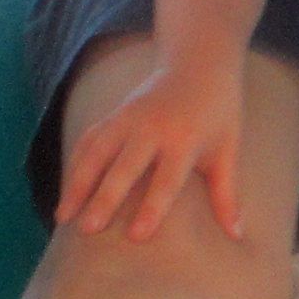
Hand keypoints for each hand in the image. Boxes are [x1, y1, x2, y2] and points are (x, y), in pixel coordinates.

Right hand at [56, 57, 248, 243]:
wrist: (199, 61)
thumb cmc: (218, 112)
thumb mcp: (227, 149)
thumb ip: (227, 193)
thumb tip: (237, 235)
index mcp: (185, 139)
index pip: (167, 180)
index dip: (152, 208)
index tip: (135, 237)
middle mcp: (152, 127)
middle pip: (124, 167)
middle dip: (104, 198)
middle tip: (87, 230)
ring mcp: (128, 117)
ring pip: (96, 152)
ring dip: (77, 184)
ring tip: (62, 218)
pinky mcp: (114, 113)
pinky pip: (89, 140)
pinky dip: (74, 165)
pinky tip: (66, 193)